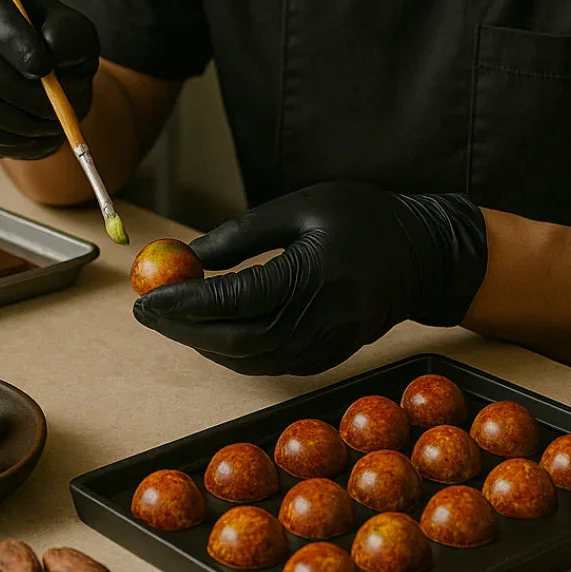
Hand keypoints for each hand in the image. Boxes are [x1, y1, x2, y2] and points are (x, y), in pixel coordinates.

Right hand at [0, 0, 99, 158]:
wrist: (48, 75)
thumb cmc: (60, 44)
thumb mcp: (76, 31)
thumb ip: (71, 33)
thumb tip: (51, 47)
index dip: (11, 38)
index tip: (44, 67)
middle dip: (16, 87)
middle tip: (54, 106)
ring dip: (17, 117)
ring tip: (53, 123)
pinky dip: (8, 137)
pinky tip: (35, 135)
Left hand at [132, 181, 487, 375]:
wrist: (424, 254)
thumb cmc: (361, 217)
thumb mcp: (300, 206)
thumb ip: (243, 233)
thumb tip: (189, 256)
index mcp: (312, 275)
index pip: (235, 299)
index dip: (185, 302)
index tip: (146, 296)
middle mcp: (320, 319)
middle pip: (236, 340)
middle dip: (183, 330)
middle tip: (146, 312)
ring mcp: (328, 345)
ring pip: (251, 360)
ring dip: (204, 344)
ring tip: (170, 318)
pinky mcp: (331, 357)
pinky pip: (272, 364)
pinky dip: (234, 353)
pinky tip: (211, 332)